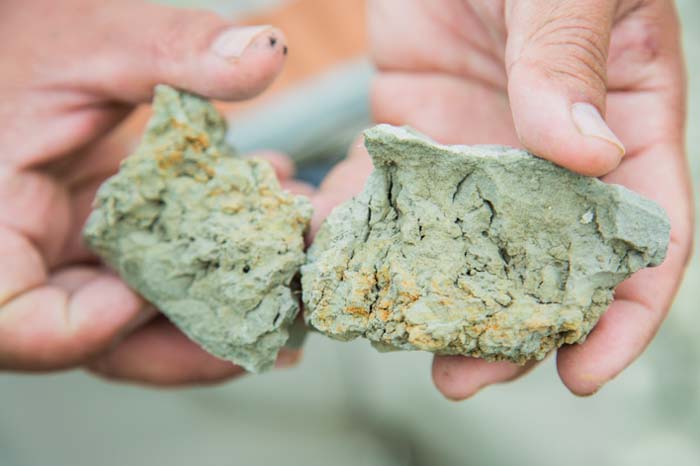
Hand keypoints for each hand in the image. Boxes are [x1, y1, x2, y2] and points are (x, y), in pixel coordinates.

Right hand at [0, 0, 304, 384]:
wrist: (25, 34)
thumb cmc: (30, 36)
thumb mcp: (93, 38)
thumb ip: (173, 48)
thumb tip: (263, 54)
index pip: (17, 324)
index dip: (83, 327)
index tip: (145, 293)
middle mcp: (35, 255)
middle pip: (103, 340)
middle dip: (195, 341)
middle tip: (273, 325)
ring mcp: (79, 252)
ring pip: (147, 316)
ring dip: (225, 303)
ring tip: (290, 277)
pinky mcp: (114, 238)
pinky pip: (167, 272)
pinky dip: (220, 262)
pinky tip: (271, 230)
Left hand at [313, 0, 692, 396]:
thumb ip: (571, 65)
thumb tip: (587, 156)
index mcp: (622, 121)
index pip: (643, 232)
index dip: (621, 311)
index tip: (584, 372)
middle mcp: (548, 150)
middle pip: (542, 261)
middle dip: (507, 327)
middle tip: (463, 376)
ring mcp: (475, 147)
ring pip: (461, 242)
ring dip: (431, 295)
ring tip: (394, 336)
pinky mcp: (410, 132)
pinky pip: (386, 193)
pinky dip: (362, 231)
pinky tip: (337, 266)